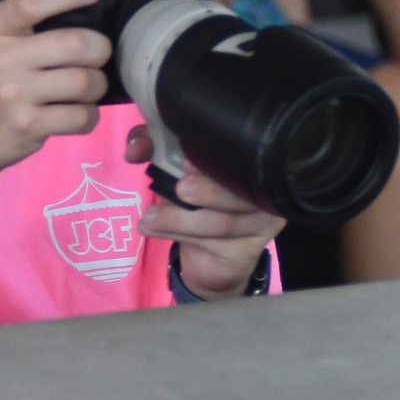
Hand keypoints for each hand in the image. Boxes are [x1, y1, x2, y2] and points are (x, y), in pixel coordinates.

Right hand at [0, 0, 112, 181]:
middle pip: (74, 44)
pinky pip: (79, 117)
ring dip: (96, 84)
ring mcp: (15, 96)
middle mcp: (2, 60)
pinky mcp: (28, 127)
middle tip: (98, 51)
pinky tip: (76, 110)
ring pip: (83, 83)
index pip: (35, 1)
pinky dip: (87, 115)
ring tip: (88, 83)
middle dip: (99, 48)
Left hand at [127, 125, 283, 298]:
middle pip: (242, 192)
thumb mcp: (172, 165)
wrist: (211, 253)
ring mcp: (263, 223)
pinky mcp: (249, 251)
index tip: (187, 162)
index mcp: (252, 160)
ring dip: (181, 220)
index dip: (216, 158)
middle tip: (180, 190)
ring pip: (224, 222)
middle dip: (210, 192)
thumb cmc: (195, 197)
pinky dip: (182, 236)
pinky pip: (218, 244)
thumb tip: (134, 149)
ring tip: (149, 218)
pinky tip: (156, 231)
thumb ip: (154, 146)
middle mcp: (266, 190)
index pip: (241, 155)